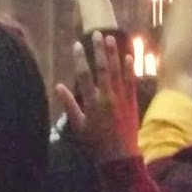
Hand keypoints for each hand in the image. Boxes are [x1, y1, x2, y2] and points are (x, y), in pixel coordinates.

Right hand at [54, 32, 139, 163]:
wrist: (119, 157)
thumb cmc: (95, 143)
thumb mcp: (78, 125)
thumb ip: (69, 104)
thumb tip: (58, 86)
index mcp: (92, 103)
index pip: (84, 76)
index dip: (80, 59)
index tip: (77, 44)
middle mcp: (107, 97)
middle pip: (103, 68)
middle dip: (99, 50)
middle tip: (96, 34)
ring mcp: (122, 98)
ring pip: (117, 71)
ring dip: (114, 54)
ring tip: (111, 38)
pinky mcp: (132, 101)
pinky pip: (131, 81)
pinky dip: (130, 69)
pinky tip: (129, 56)